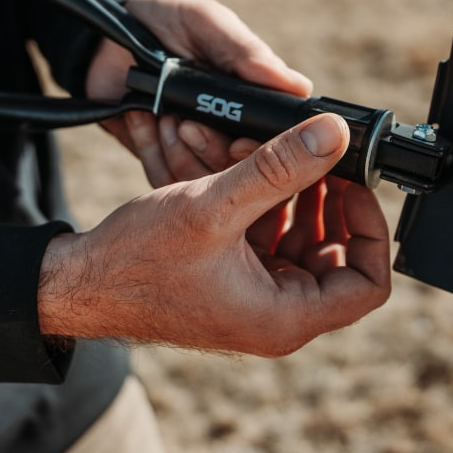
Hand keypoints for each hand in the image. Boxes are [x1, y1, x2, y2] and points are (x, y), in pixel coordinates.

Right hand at [38, 114, 390, 353]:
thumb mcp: (214, 205)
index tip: (353, 184)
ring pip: (304, 239)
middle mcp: (277, 314)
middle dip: (329, 201)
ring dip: (296, 194)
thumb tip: (334, 135)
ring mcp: (257, 296)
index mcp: (284, 317)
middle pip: (338, 255)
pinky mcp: (237, 278)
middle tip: (316, 159)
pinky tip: (248, 166)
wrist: (80, 283)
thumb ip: (279, 168)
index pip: (368, 283)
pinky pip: (272, 237)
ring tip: (275, 152)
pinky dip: (267, 202)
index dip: (372, 230)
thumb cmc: (137, 262)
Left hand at [86, 0, 311, 186]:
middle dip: (213, 151)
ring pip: (203, 181)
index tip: (240, 142)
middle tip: (190, 125)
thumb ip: (246, 52)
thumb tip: (298, 86)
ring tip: (164, 115)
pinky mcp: (162, 160)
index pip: (276, 139)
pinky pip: (164, 179)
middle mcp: (231, 128)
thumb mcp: (207, 23)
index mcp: (254, 99)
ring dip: (179, 149)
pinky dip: (150, 148)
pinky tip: (140, 116)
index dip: (263, 150)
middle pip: (241, 171)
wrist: (104, 36)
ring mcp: (196, 148)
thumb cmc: (166, 21)